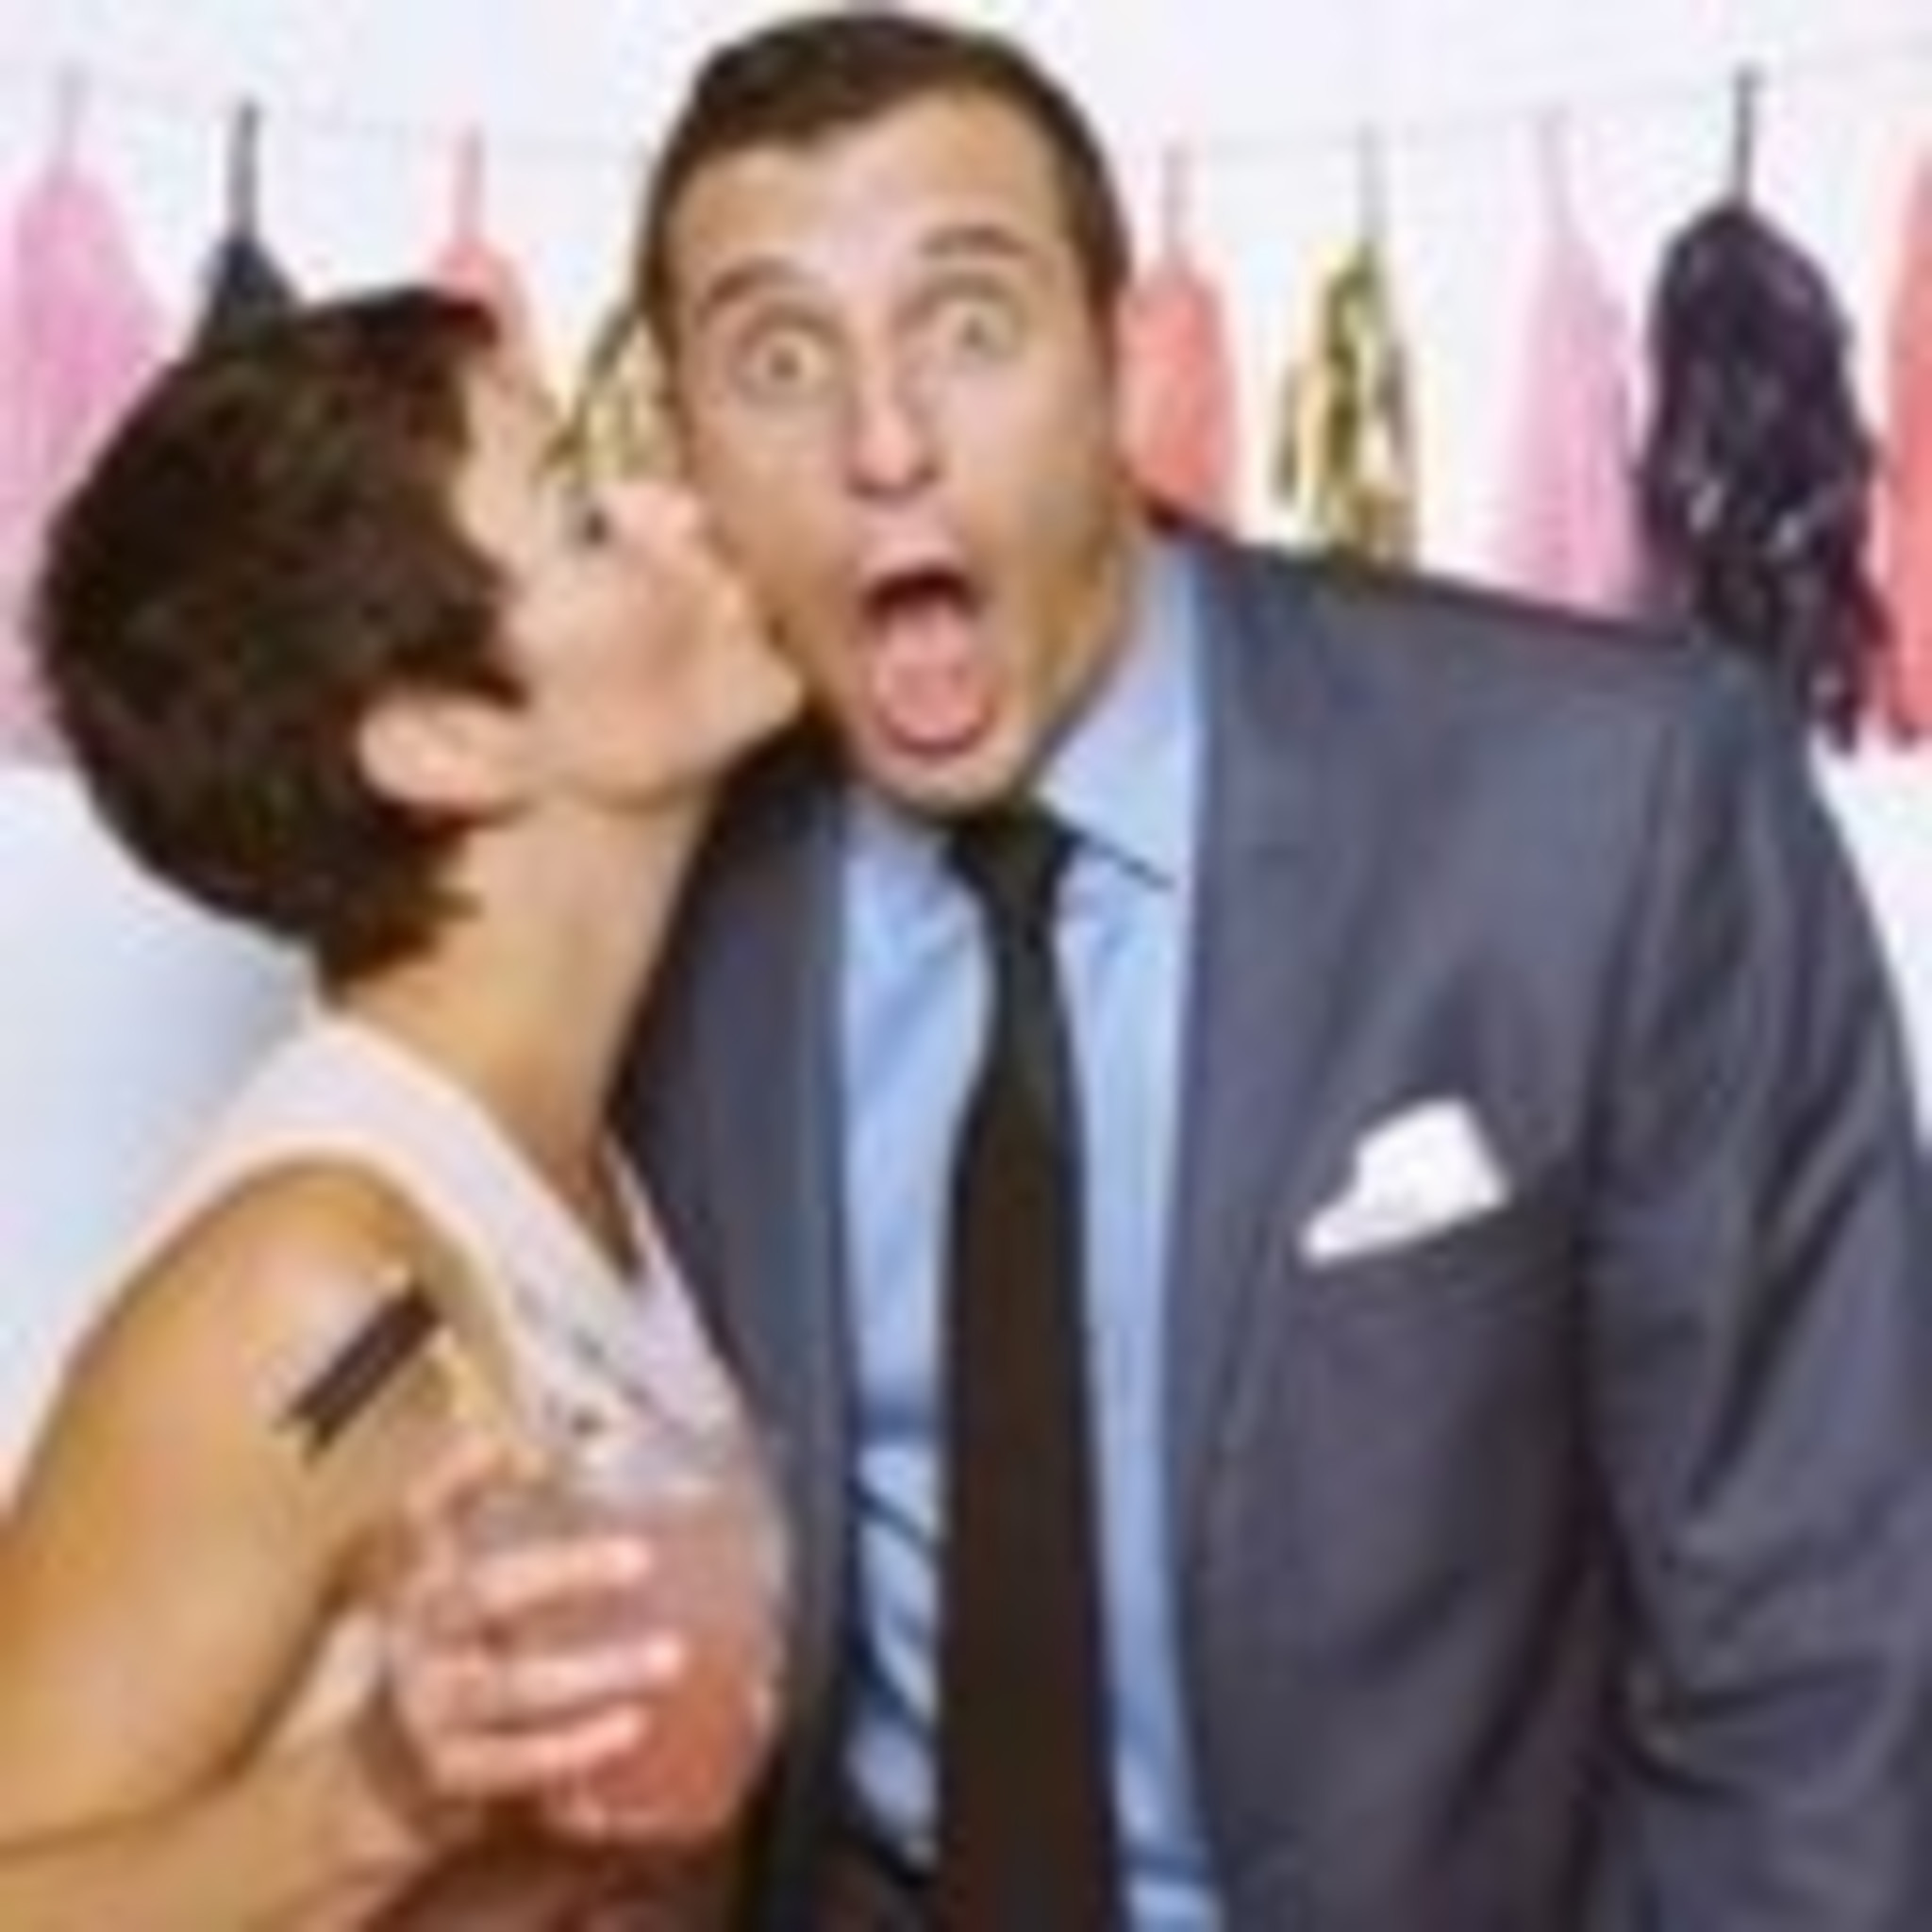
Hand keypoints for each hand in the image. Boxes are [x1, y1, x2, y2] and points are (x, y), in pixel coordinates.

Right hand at [368, 1437, 688, 1836]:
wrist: (374, 1766)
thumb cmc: (447, 1646)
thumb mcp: (457, 1577)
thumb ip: (494, 1518)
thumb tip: (562, 1460)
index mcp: (416, 1572)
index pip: (423, 1510)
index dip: (464, 1475)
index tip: (533, 1455)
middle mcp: (415, 1633)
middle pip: (481, 1594)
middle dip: (561, 1574)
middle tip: (640, 1558)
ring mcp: (427, 1704)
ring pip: (509, 1687)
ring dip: (592, 1674)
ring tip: (666, 1657)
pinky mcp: (446, 1771)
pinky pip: (515, 1762)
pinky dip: (574, 1749)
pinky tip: (630, 1727)